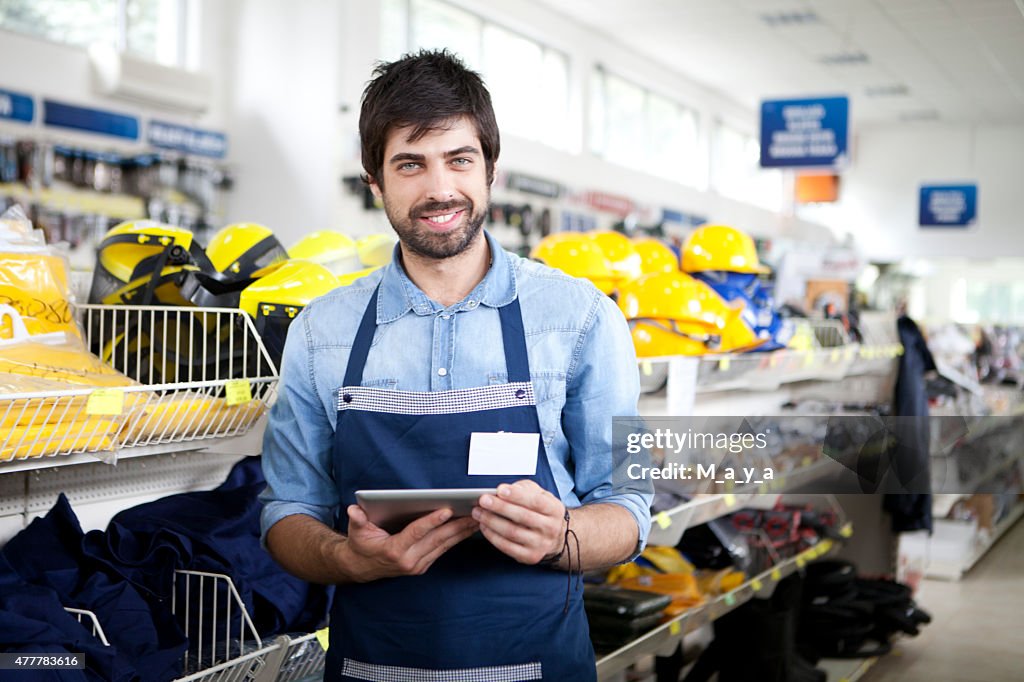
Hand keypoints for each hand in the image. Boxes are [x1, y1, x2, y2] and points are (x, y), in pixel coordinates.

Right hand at [340, 505, 478, 581]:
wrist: (362, 567)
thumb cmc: (361, 545)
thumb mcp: (357, 532)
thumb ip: (357, 520)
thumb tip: (354, 509)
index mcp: (394, 551)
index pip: (416, 533)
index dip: (431, 521)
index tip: (447, 510)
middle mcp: (409, 561)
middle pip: (437, 539)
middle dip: (457, 525)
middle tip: (473, 512)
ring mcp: (418, 565)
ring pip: (444, 546)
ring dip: (461, 532)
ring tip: (477, 518)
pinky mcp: (423, 565)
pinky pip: (443, 550)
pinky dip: (456, 538)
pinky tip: (467, 528)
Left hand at [473, 480, 565, 563]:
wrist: (554, 536)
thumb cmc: (540, 510)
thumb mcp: (538, 494)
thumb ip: (523, 489)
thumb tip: (503, 491)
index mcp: (554, 509)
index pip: (536, 501)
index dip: (516, 495)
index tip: (499, 489)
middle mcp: (550, 528)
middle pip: (522, 517)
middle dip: (499, 507)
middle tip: (483, 500)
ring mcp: (541, 544)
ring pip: (512, 533)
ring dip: (492, 521)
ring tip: (478, 512)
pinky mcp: (530, 556)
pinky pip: (507, 547)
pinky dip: (493, 536)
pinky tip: (484, 526)